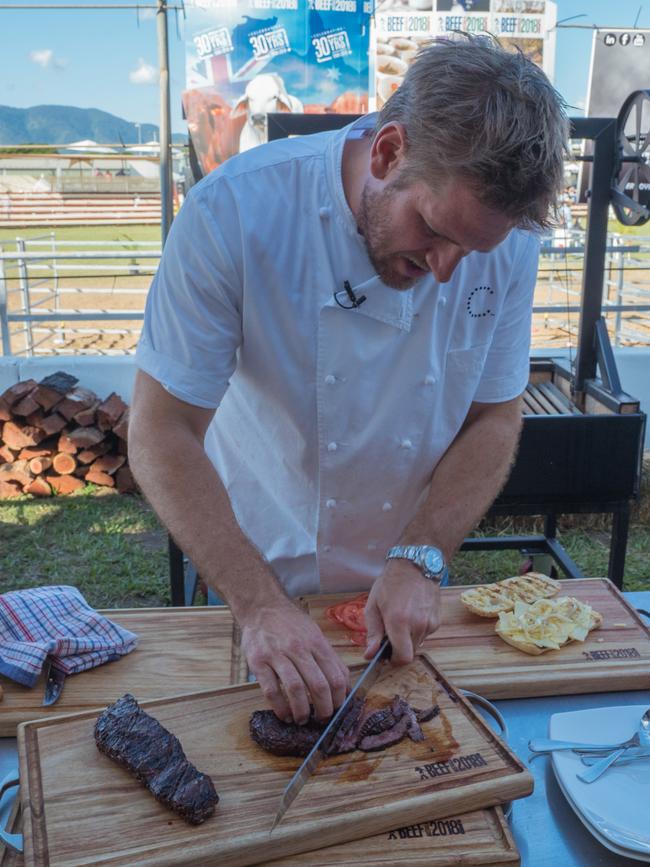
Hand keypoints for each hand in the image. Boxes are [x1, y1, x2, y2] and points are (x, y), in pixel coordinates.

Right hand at [240, 600, 349, 724]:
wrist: (262, 606)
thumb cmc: (291, 623)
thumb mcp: (315, 633)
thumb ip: (330, 658)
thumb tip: (345, 686)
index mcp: (316, 642)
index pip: (336, 676)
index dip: (340, 699)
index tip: (338, 709)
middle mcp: (299, 648)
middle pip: (319, 686)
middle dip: (324, 709)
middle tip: (323, 719)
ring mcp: (277, 654)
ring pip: (296, 690)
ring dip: (302, 711)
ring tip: (303, 720)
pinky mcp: (258, 661)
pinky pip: (271, 690)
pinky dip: (280, 707)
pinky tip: (284, 715)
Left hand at [363, 560, 441, 663]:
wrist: (415, 566)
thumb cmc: (390, 583)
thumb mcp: (374, 605)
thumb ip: (372, 633)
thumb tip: (369, 654)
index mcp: (399, 622)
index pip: (403, 658)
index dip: (394, 661)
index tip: (386, 655)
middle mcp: (418, 625)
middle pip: (410, 653)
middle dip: (398, 649)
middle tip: (390, 634)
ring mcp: (430, 623)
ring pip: (417, 644)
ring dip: (408, 639)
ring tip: (401, 619)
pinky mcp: (437, 621)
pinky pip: (425, 634)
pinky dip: (417, 631)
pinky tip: (411, 614)